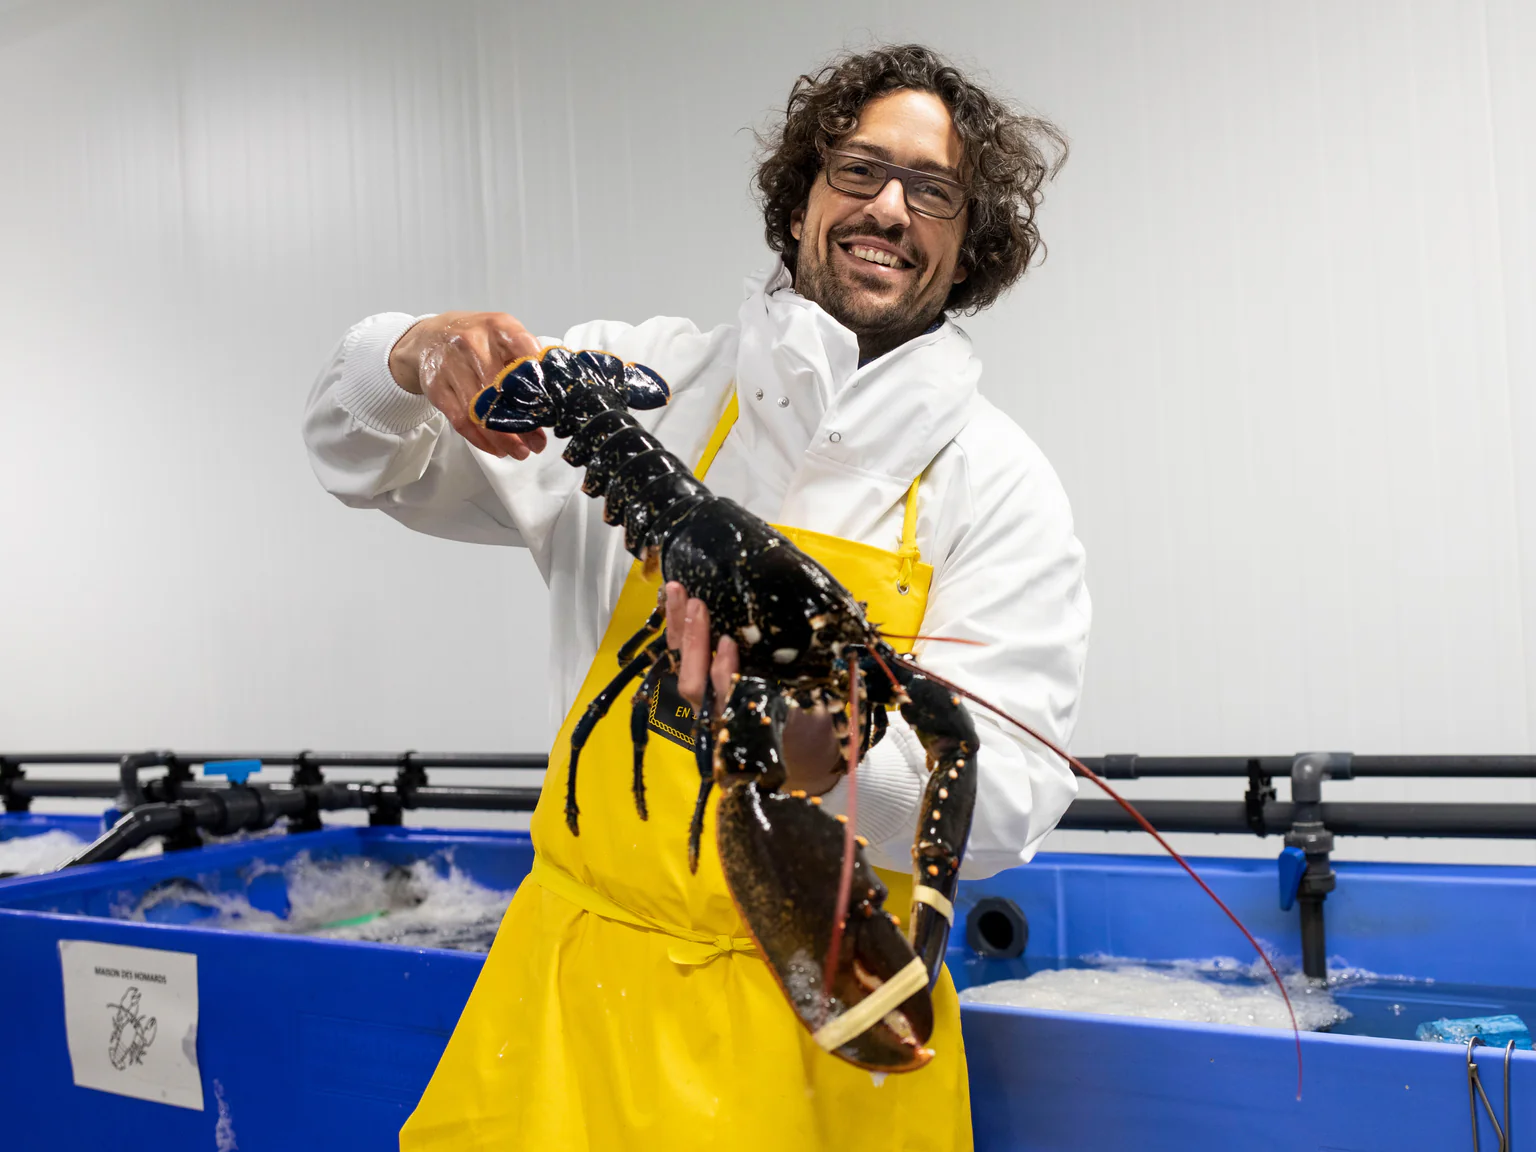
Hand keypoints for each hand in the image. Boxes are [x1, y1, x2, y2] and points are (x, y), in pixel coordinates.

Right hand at [388, 311, 549, 459]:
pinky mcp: (437, 387)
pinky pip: (461, 420)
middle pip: (504, 390)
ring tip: (521, 452)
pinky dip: (481, 440)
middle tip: (539, 443)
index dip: (541, 384)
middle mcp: (474, 342)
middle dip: (525, 422)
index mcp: (499, 327)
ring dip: (504, 438)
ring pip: (481, 410)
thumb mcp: (504, 336)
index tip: (552, 409)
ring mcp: (452, 365)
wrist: (428, 338)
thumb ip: (527, 360)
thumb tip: (552, 399)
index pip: (527, 354)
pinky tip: (497, 449)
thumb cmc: (478, 340)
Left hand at [666, 581, 844, 795]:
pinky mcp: (700, 684)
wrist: (794, 749)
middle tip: (697, 604)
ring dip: (677, 629)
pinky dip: (678, 630)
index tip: (729, 643)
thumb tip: (819, 674)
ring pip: (681, 667)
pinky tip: (676, 602)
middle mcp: (716, 716)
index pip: (724, 700)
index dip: (723, 673)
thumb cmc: (807, 727)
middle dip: (693, 642)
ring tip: (675, 591)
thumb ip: (808, 700)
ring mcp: (704, 700)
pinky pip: (681, 658)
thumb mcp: (813, 716)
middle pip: (692, 682)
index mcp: (743, 726)